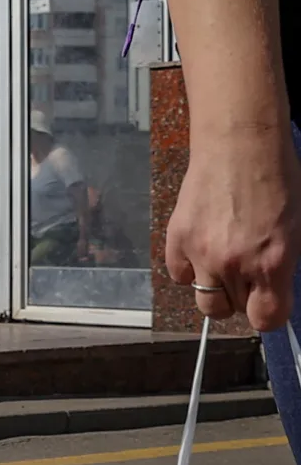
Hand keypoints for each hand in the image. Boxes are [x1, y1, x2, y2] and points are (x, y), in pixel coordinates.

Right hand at [166, 123, 299, 333]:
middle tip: (248, 276)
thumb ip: (282, 266)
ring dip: (215, 289)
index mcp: (272, 264)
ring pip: (204, 300)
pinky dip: (189, 268)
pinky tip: (201, 251)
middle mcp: (234, 265)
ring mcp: (200, 252)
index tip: (269, 302)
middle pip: (232, 310)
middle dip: (243, 299)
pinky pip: (179, 274)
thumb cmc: (279, 180)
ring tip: (222, 266)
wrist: (240, 146)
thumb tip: (272, 287)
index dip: (269, 313)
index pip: (266, 318)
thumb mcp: (297, 230)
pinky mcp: (176, 237)